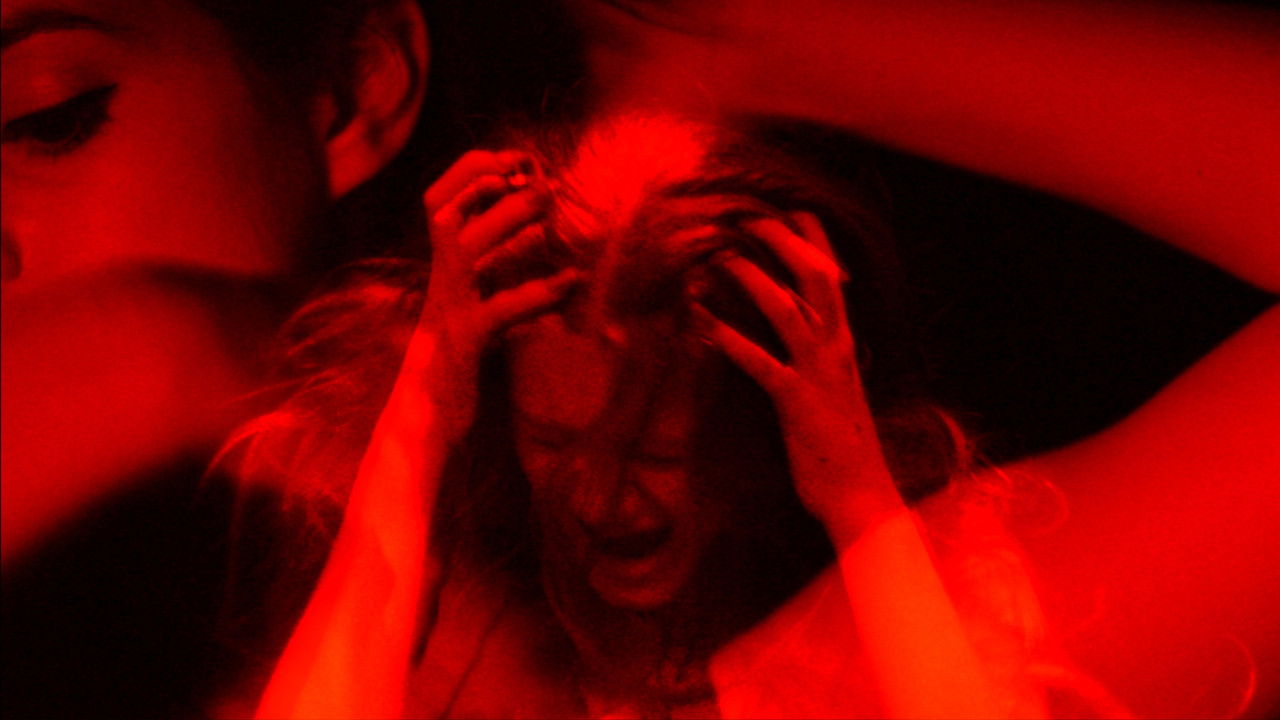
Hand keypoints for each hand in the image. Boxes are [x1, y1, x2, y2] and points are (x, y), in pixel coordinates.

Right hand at [400, 150, 579, 446]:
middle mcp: (439, 283)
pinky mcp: (465, 344)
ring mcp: (449, 312)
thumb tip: (535, 234)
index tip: (514, 162)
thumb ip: (495, 272)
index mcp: (442, 271)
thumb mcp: (477, 307)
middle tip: (541, 181)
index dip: (470, 172)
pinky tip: (572, 281)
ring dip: (507, 223)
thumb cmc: (455, 367)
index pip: (438, 201)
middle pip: (445, 213)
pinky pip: (500, 309)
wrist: (424, 424)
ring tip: (550, 214)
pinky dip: (537, 292)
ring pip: (465, 249)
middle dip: (490, 186)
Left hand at [692, 212, 903, 543]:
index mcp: (847, 345)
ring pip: (789, 309)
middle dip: (783, 241)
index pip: (835, 278)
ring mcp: (820, 375)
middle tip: (747, 214)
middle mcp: (838, 351)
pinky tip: (705, 324)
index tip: (791, 206)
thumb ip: (821, 360)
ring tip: (720, 255)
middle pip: (816, 277)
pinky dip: (733, 341)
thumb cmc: (843, 449)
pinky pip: (763, 364)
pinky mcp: (798, 405)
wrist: (864, 499)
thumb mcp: (836, 393)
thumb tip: (801, 335)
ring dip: (753, 278)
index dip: (815, 239)